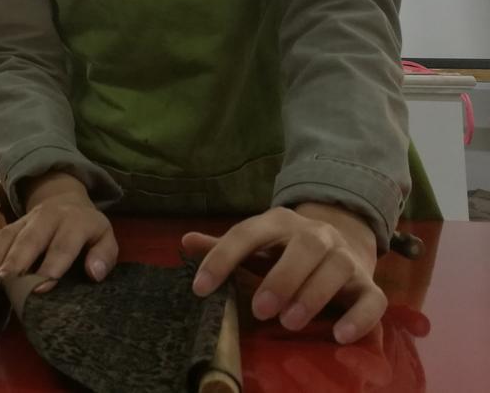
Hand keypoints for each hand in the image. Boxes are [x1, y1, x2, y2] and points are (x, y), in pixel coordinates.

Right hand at [0, 171, 116, 291]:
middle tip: (7, 281)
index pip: (63, 245)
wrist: (65, 200)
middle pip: (31, 239)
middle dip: (18, 260)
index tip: (42, 288)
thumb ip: (104, 255)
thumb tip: (94, 273)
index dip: (52, 266)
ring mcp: (27, 219)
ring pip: (11, 235)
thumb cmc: (87, 229)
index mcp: (75, 222)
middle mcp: (48, 217)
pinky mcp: (13, 223)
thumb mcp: (105, 237)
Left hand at [183, 203, 383, 343]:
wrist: (343, 243)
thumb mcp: (256, 246)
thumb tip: (185, 241)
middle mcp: (317, 235)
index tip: (200, 288)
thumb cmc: (286, 252)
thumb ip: (225, 247)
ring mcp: (347, 259)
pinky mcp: (369, 286)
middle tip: (259, 310)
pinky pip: (372, 300)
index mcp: (280, 222)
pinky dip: (359, 318)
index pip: (248, 233)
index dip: (222, 258)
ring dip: (313, 295)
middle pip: (305, 247)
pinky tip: (339, 335)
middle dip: (281, 278)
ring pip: (337, 269)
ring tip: (289, 322)